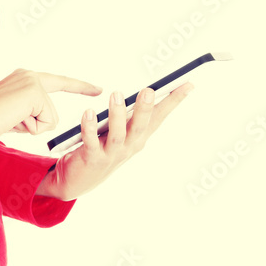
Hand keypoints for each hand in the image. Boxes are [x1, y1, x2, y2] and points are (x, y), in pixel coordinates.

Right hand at [0, 68, 101, 143]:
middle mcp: (29, 75)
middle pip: (51, 112)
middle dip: (33, 125)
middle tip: (9, 119)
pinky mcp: (34, 93)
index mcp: (24, 79)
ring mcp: (32, 82)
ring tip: (7, 120)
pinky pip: (45, 123)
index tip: (98, 89)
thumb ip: (31, 112)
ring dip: (30, 127)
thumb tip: (48, 121)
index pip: (58, 82)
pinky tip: (11, 119)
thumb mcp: (14, 116)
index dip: (79, 87)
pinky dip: (29, 128)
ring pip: (49, 119)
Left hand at [37, 83, 193, 200]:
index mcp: (138, 138)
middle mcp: (128, 147)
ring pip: (118, 134)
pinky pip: (91, 142)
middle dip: (145, 109)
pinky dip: (89, 128)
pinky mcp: (92, 160)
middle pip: (140, 127)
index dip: (173, 101)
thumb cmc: (100, 148)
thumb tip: (144, 91)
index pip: (159, 117)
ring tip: (116, 94)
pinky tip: (89, 113)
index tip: (187, 84)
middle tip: (149, 90)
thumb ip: (129, 115)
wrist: (79, 181)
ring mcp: (111, 155)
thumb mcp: (120, 132)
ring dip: (117, 115)